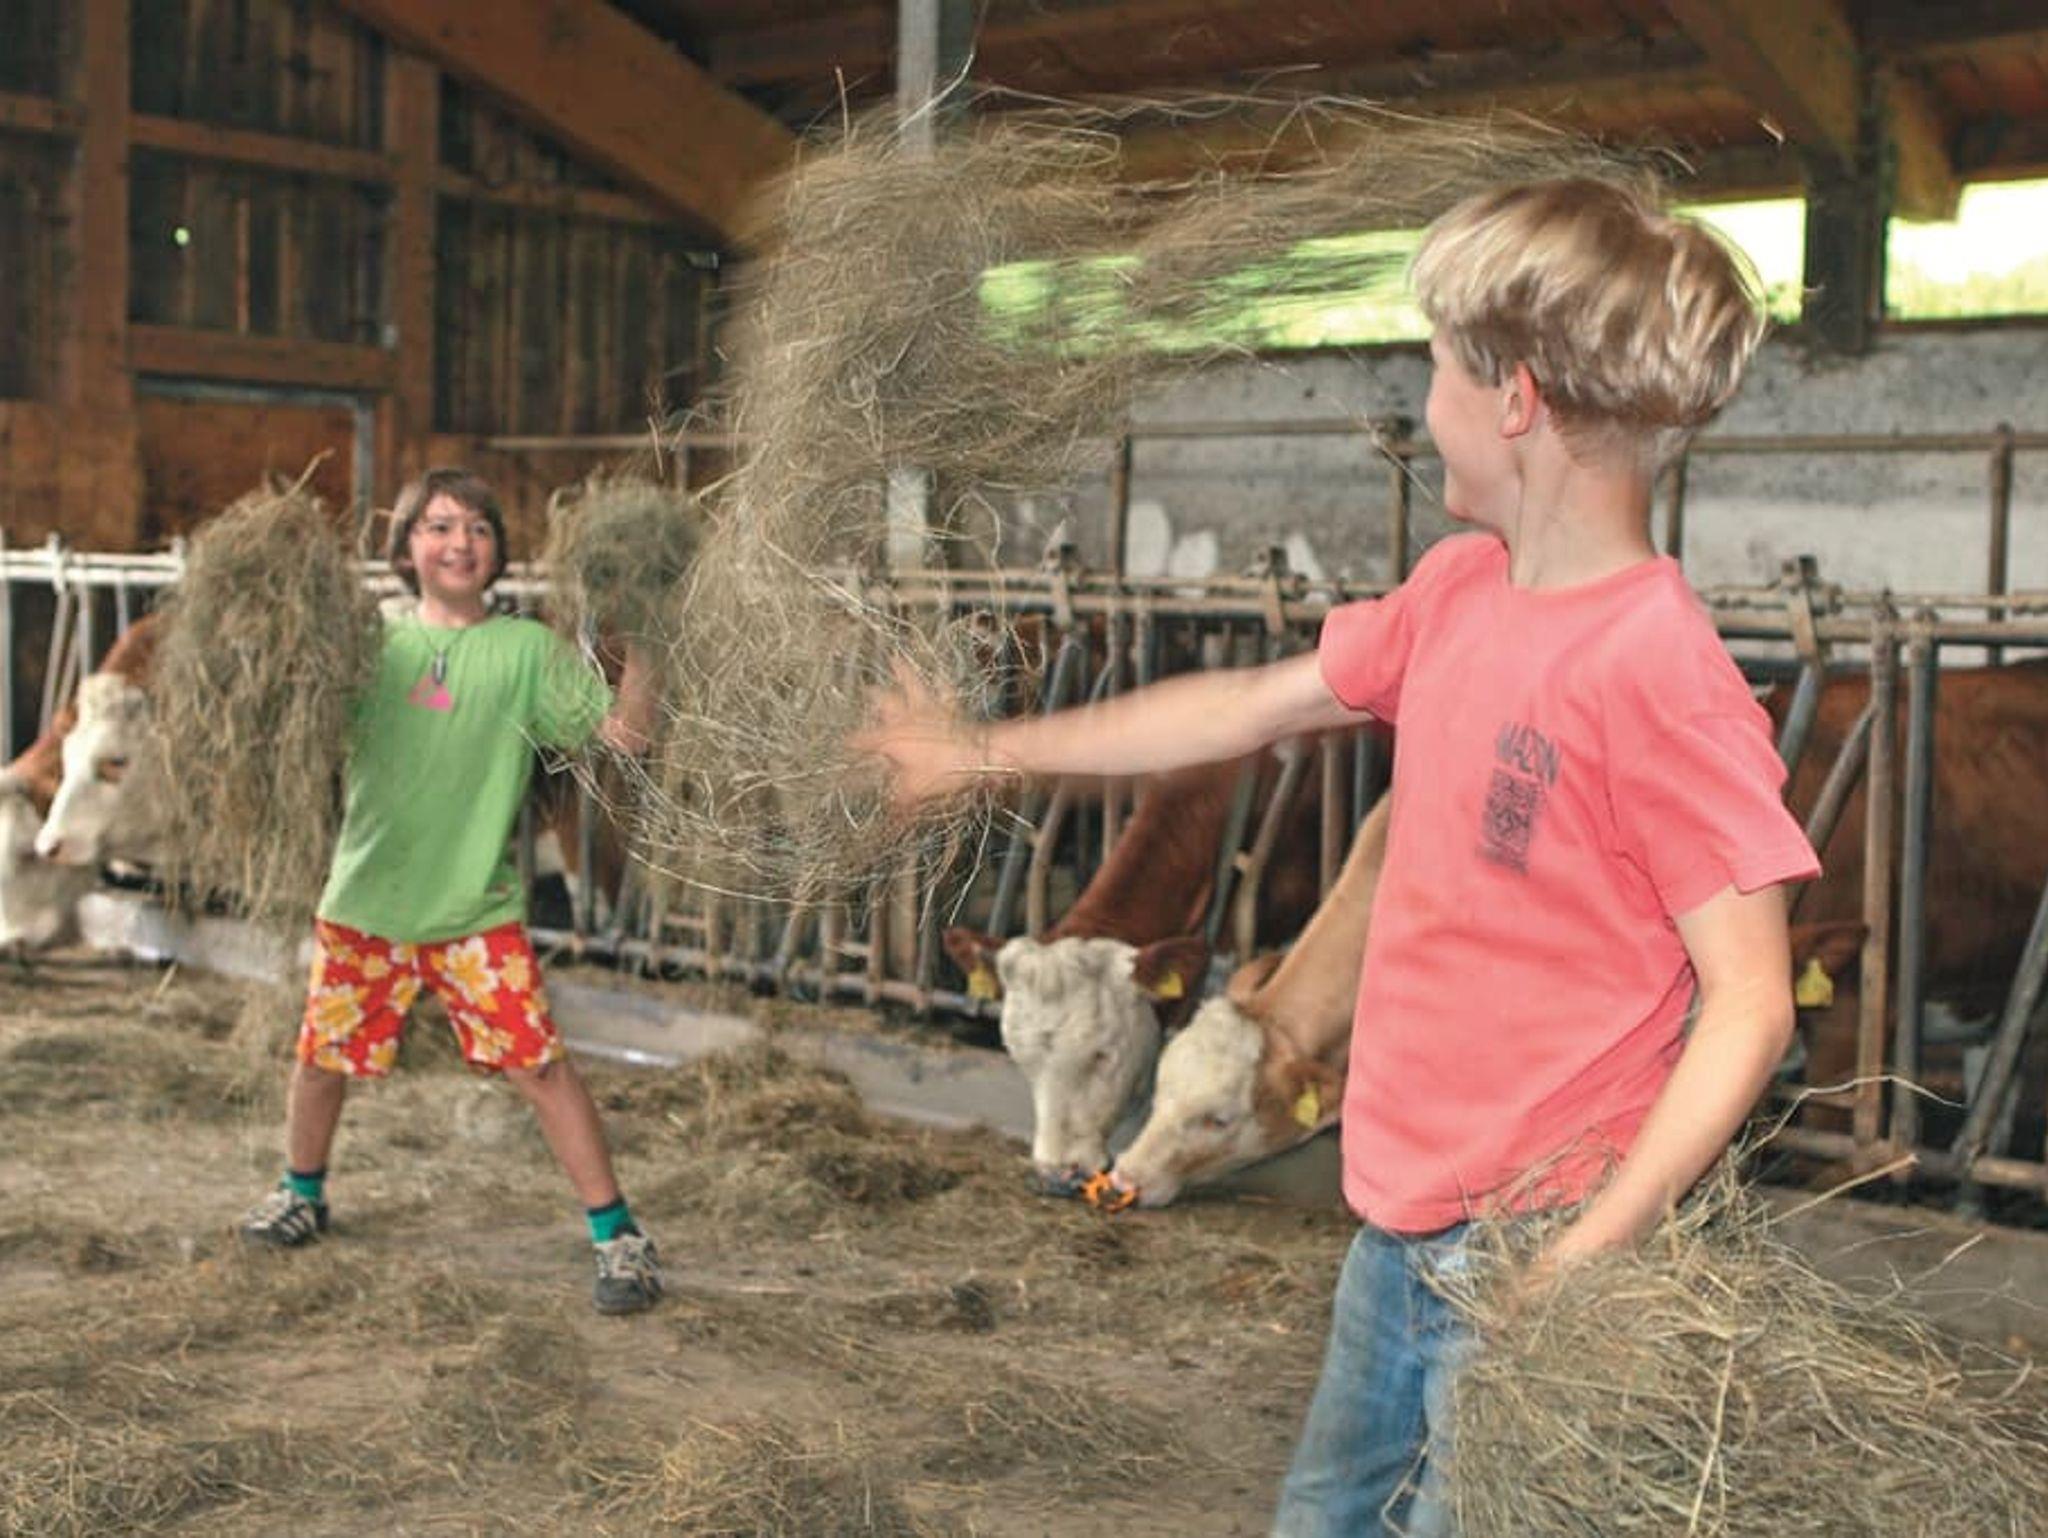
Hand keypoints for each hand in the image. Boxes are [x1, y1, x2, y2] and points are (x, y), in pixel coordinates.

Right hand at [849, 659, 995, 810]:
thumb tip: (890, 818)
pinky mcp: (950, 708)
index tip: (842, 745)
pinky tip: (940, 676)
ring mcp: (928, 708)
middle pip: (883, 702)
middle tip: (866, 690)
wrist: (981, 754)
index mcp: (891, 737)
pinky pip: (945, 692)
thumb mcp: (915, 792)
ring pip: (911, 685)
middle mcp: (905, 717)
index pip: (862, 740)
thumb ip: (898, 803)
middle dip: (872, 697)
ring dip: (903, 672)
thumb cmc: (942, 771)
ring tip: (896, 659)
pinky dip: (941, 683)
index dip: (850, 743)